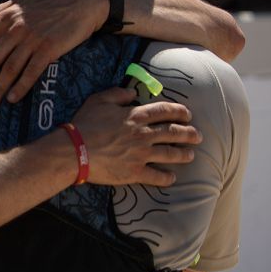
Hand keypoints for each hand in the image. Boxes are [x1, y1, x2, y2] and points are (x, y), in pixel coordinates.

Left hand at [0, 0, 106, 107]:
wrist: (82, 2)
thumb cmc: (48, 3)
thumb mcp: (19, 2)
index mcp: (6, 16)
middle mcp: (16, 28)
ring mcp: (33, 40)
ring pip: (9, 68)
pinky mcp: (49, 49)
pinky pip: (31, 72)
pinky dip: (21, 87)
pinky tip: (12, 98)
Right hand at [72, 88, 200, 186]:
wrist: (73, 151)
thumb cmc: (84, 124)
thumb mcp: (98, 100)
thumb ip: (118, 94)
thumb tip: (133, 94)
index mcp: (136, 116)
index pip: (165, 111)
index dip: (180, 112)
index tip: (187, 115)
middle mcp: (143, 135)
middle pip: (174, 133)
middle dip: (189, 134)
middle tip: (198, 136)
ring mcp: (141, 155)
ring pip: (170, 154)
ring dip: (183, 154)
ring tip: (190, 155)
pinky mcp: (134, 173)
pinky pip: (157, 176)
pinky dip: (167, 177)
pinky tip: (172, 177)